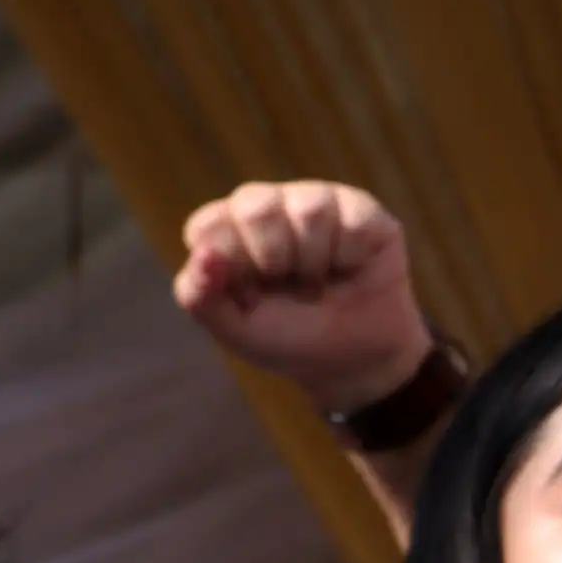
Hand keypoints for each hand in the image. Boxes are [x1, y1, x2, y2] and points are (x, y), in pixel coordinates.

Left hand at [174, 181, 433, 412]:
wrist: (357, 360)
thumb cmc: (291, 339)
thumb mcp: (236, 330)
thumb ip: (200, 296)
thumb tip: (203, 255)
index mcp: (227, 231)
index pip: (207, 227)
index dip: (231, 265)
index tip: (250, 298)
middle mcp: (266, 208)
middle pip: (255, 208)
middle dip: (274, 258)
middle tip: (290, 285)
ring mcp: (314, 202)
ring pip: (309, 209)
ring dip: (316, 261)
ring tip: (321, 280)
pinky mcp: (360, 210)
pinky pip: (353, 220)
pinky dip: (352, 256)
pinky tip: (351, 268)